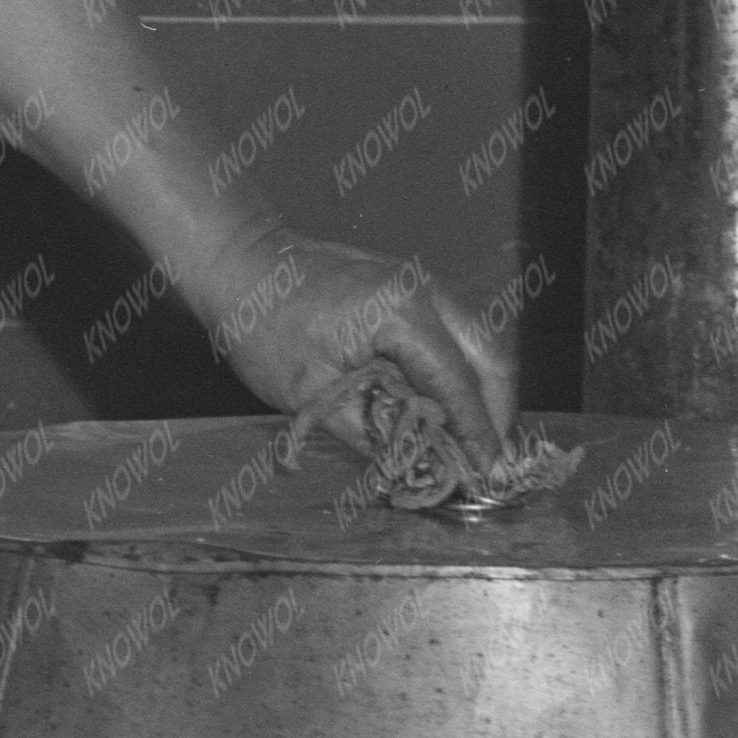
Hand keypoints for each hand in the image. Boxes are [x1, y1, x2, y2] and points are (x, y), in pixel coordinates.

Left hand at [199, 231, 519, 461]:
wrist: (241, 263)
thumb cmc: (263, 325)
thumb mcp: (311, 395)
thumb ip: (371, 432)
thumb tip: (415, 464)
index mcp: (402, 315)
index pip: (458, 383)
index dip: (476, 433)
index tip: (486, 474)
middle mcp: (426, 291)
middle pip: (490, 357)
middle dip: (495, 413)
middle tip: (489, 461)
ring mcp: (423, 284)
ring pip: (480, 343)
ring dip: (483, 392)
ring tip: (474, 441)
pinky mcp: (413, 288)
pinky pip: (457, 333)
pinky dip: (463, 371)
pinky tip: (449, 406)